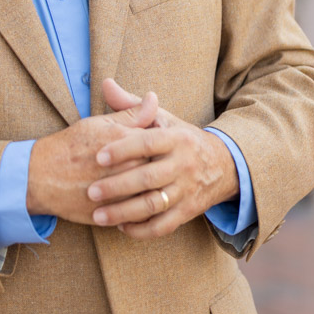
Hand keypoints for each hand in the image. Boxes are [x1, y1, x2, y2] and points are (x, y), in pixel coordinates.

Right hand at [26, 90, 158, 223]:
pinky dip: (142, 210)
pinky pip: (137, 215)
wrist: (41, 176)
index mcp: (123, 142)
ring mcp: (119, 194)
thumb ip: (131, 114)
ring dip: (156, 190)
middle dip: (163, 166)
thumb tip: (153, 98)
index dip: (164, 142)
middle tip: (164, 165)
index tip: (163, 143)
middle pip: (159, 168)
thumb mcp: (99, 123)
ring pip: (151, 194)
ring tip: (154, 184)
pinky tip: (141, 202)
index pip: (160, 141)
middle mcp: (124, 168)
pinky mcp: (112, 214)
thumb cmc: (70, 146)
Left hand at [86, 79, 238, 239]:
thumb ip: (132, 105)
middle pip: (148, 178)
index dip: (122, 149)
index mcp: (175, 138)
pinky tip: (120, 227)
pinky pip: (164, 225)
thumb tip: (106, 83)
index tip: (98, 156)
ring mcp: (186, 190)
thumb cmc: (180, 138)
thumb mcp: (162, 118)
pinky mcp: (188, 212)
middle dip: (117, 186)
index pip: (147, 143)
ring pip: (153, 205)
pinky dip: (142, 229)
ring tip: (98, 215)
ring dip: (124, 213)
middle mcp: (183, 164)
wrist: (223, 165)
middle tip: (90, 191)